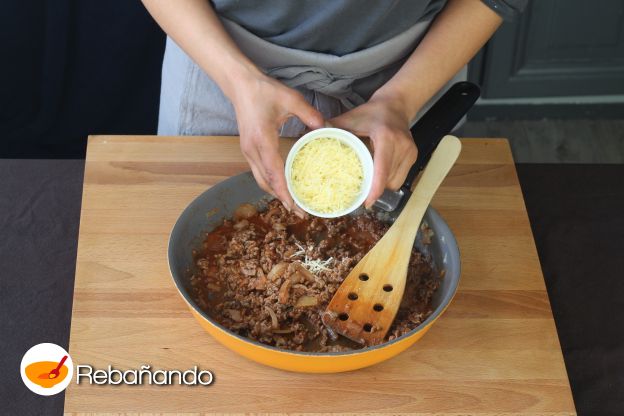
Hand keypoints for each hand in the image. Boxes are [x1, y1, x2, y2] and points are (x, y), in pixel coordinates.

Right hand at [230, 73, 323, 215]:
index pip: (273, 173)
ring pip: (260, 179)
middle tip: (299, 211)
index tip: (295, 206)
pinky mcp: (248, 149)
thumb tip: (326, 128)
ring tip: (292, 203)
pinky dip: (271, 182)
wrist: (240, 85)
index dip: (284, 192)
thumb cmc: (264, 91)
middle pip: (265, 183)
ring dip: (275, 192)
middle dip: (281, 199)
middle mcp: (252, 150)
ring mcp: (247, 150)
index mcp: (262, 140)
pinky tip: (283, 185)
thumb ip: (310, 114)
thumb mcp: (291, 99)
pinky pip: (259, 172)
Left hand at [329, 94, 417, 207]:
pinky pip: (400, 178)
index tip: (366, 202)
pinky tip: (378, 174)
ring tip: (369, 180)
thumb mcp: (350, 118)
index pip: (382, 168)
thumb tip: (306, 137)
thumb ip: (331, 128)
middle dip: (374, 189)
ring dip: (381, 185)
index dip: (374, 188)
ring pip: (395, 182)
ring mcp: (410, 152)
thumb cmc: (371, 112)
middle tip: (360, 192)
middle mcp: (402, 145)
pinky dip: (388, 180)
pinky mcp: (414, 157)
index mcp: (386, 137)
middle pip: (388, 180)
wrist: (396, 105)